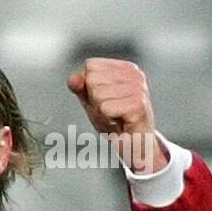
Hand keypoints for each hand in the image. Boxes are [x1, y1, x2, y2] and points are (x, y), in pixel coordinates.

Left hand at [67, 58, 166, 172]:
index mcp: (125, 68)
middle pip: (92, 80)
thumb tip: (73, 79)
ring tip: (115, 116)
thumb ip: (80, 87)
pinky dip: (107, 119)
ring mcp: (139, 88)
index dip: (89, 86)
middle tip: (110, 110)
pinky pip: (105, 108)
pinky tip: (120, 122)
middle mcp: (135, 74)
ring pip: (98, 94)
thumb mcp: (91, 100)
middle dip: (95, 100)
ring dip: (101, 111)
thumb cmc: (114, 120)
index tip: (104, 99)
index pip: (91, 66)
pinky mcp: (138, 104)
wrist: (133, 144)